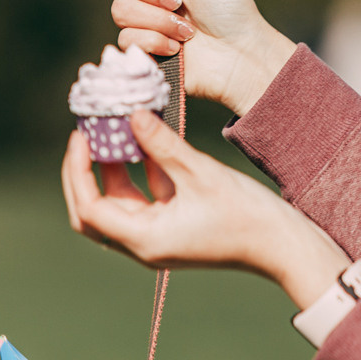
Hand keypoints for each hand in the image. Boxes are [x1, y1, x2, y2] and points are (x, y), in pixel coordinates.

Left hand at [60, 113, 348, 308]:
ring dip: (112, 170)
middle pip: (93, 212)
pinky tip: (143, 140)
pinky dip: (139, 173)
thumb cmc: (246, 215)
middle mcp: (144, 244)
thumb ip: (163, 145)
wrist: (283, 245)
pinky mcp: (173, 226)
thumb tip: (131, 114)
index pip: (89, 209)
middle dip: (84, 175)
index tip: (80, 136)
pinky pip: (144, 198)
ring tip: (111, 131)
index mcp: (144, 240)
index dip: (78, 172)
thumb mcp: (201, 173)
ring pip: (118, 203)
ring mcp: (157, 237)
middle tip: (86, 136)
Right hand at [98, 0, 296, 115]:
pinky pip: (126, 39)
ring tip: (187, 29)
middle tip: (176, 0)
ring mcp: (138, 17)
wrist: (237, 55)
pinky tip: (178, 46)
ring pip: (119, 9)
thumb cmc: (228, 7)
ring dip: (158, 19)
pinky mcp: (137, 46)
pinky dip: (157, 41)